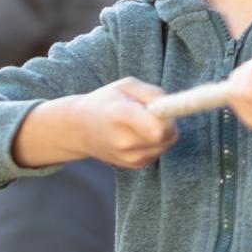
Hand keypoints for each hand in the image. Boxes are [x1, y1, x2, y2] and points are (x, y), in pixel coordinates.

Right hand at [15, 78, 178, 168]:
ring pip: (166, 143)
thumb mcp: (126, 86)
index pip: (159, 129)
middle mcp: (125, 141)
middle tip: (151, 111)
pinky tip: (138, 133)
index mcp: (121, 116)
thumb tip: (173, 106)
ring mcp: (129, 158)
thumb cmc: (105, 102)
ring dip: (162, 131)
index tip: (163, 108)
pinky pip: (159, 151)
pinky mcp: (134, 165)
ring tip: (141, 122)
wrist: (78, 129)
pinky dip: (155, 141)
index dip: (168, 117)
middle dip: (167, 121)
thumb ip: (153, 93)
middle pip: (168, 136)